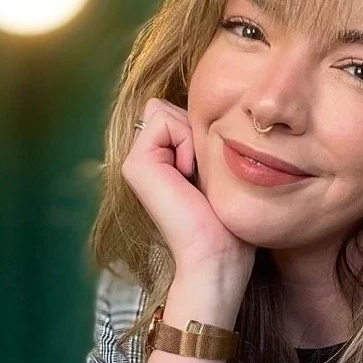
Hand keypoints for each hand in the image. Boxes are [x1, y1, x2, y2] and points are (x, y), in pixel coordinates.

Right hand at [123, 98, 256, 281]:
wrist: (216, 255)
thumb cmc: (227, 222)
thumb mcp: (217, 172)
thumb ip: (202, 142)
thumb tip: (208, 112)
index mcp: (160, 161)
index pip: (176, 113)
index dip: (200, 131)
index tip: (210, 171)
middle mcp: (144, 160)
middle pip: (169, 108)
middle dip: (195, 131)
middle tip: (203, 175)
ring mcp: (135, 162)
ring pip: (165, 111)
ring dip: (192, 138)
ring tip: (196, 177)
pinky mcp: (135, 164)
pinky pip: (164, 120)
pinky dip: (185, 142)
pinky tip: (188, 176)